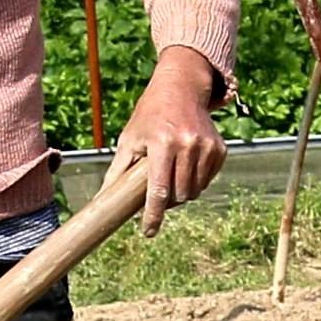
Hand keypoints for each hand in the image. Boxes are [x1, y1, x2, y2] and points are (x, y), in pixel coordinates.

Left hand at [112, 45, 229, 228]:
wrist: (180, 89)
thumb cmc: (149, 116)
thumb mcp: (129, 139)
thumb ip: (117, 171)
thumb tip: (101, 202)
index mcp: (162, 143)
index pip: (158, 190)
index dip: (153, 215)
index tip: (148, 232)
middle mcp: (187, 145)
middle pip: (178, 196)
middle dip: (166, 202)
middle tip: (157, 193)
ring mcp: (206, 147)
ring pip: (194, 192)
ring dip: (181, 193)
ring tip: (170, 176)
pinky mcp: (219, 150)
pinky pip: (207, 181)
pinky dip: (195, 182)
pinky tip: (185, 166)